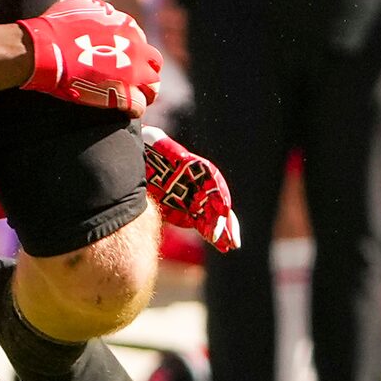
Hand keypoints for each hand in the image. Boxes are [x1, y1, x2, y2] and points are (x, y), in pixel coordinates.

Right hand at [14, 0, 160, 112]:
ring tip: (133, 96)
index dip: (131, 51)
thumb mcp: (79, 3)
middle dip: (145, 71)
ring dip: (145, 91)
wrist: (45, 50)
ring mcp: (132, 74)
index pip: (140, 41)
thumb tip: (104, 12)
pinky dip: (133, 109)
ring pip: (153, 87)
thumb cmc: (56, 27)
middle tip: (132, 79)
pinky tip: (124, 109)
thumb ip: (98, 8)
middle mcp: (136, 49)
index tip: (120, 58)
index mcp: (128, 27)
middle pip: (153, 63)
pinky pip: (139, 107)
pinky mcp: (123, 95)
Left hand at [140, 125, 239, 252]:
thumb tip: (148, 133)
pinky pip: (205, 224)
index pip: (216, 186)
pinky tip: (220, 245)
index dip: (220, 200)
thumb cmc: (154, 151)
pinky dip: (213, 234)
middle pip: (220, 206)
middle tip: (233, 241)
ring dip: (223, 231)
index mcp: (200, 170)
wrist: (148, 163)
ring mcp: (198, 200)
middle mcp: (204, 186)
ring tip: (229, 247)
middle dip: (227, 222)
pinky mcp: (190, 212)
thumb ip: (154, 139)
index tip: (223, 213)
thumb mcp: (153, 142)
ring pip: (215, 217)